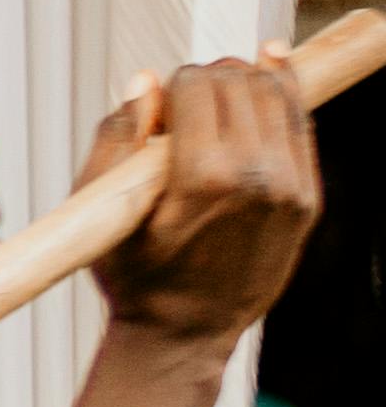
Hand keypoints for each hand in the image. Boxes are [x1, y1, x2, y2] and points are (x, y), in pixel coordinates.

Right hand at [99, 52, 320, 348]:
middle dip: (211, 78)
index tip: (161, 105)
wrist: (184, 332)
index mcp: (203, 177)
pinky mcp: (308, 199)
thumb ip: (117, 138)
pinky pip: (302, 125)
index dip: (174, 84)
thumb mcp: (100, 210)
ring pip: (278, 95)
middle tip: (187, 99)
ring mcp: (290, 188)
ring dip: (250, 81)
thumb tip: (146, 83)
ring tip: (225, 88)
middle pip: (240, 83)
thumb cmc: (133, 274)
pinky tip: (271, 74)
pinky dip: (286, 96)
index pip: (198, 85)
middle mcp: (256, 177)